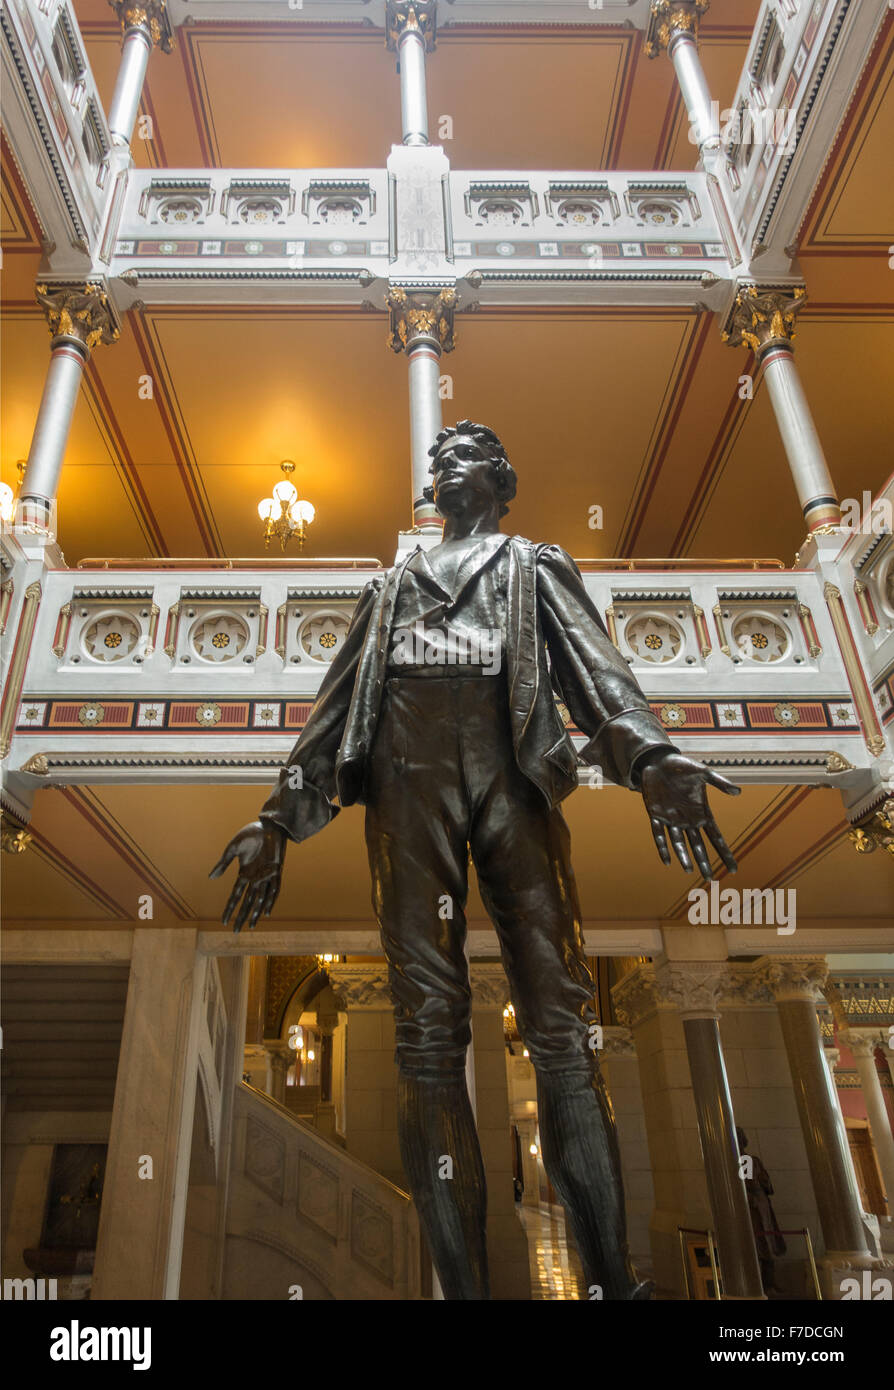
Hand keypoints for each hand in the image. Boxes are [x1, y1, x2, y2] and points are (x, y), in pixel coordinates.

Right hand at [210, 820, 285, 932]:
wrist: (268, 825)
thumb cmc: (250, 834)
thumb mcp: (233, 848)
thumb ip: (223, 863)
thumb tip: (211, 878)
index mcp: (244, 873)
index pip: (235, 896)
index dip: (229, 909)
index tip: (223, 921)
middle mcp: (255, 878)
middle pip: (247, 902)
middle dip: (241, 916)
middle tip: (236, 932)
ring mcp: (266, 875)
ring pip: (260, 899)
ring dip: (255, 913)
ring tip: (250, 926)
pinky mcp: (277, 870)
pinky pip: (274, 889)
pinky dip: (271, 900)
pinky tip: (267, 912)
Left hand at [638, 751, 739, 878]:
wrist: (658, 761)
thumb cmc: (682, 766)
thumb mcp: (703, 772)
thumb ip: (719, 782)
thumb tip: (738, 792)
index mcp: (702, 812)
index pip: (716, 837)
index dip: (724, 853)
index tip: (733, 869)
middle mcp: (688, 820)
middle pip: (698, 846)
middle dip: (704, 862)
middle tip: (710, 879)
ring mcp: (671, 819)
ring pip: (679, 843)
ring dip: (684, 857)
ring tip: (689, 871)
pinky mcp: (656, 815)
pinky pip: (659, 835)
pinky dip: (663, 847)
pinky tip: (667, 861)